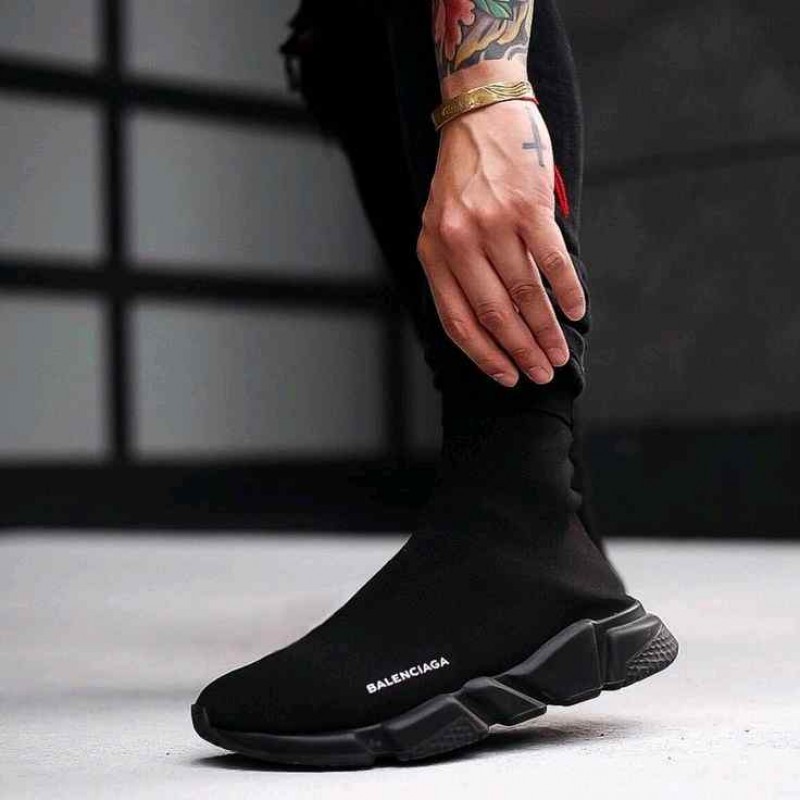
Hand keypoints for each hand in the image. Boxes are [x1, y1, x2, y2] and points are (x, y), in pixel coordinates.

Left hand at [416, 98, 585, 386]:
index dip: (484, 355)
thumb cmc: (464, 175)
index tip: (507, 377)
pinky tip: (576, 311)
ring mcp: (494, 222)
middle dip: (520, 351)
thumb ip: (454, 268)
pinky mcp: (528, 205)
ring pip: (525, 292)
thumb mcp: (440, 222)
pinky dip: (567, 290)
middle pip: (494, 313)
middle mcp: (459, 240)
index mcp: (433, 251)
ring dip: (546, 330)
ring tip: (560, 354)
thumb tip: (487, 323)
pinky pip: (552, 260)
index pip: (457, 320)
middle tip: (542, 374)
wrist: (482, 111)